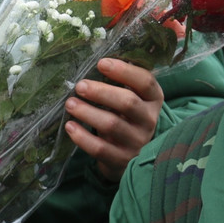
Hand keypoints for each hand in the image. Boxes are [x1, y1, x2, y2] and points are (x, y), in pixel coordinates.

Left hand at [66, 58, 164, 182]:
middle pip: (128, 102)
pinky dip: (83, 138)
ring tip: (70, 104)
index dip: (124, 71)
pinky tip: (70, 126)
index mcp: (153, 100)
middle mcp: (149, 120)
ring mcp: (137, 142)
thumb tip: (96, 62)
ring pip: (112, 125)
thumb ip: (121, 83)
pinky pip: (101, 149)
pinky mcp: (122, 160)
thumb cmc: (126, 117)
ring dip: (88, 112)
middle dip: (101, 92)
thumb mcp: (132, 98)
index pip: (145, 82)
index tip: (101, 63)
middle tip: (80, 86)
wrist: (130, 154)